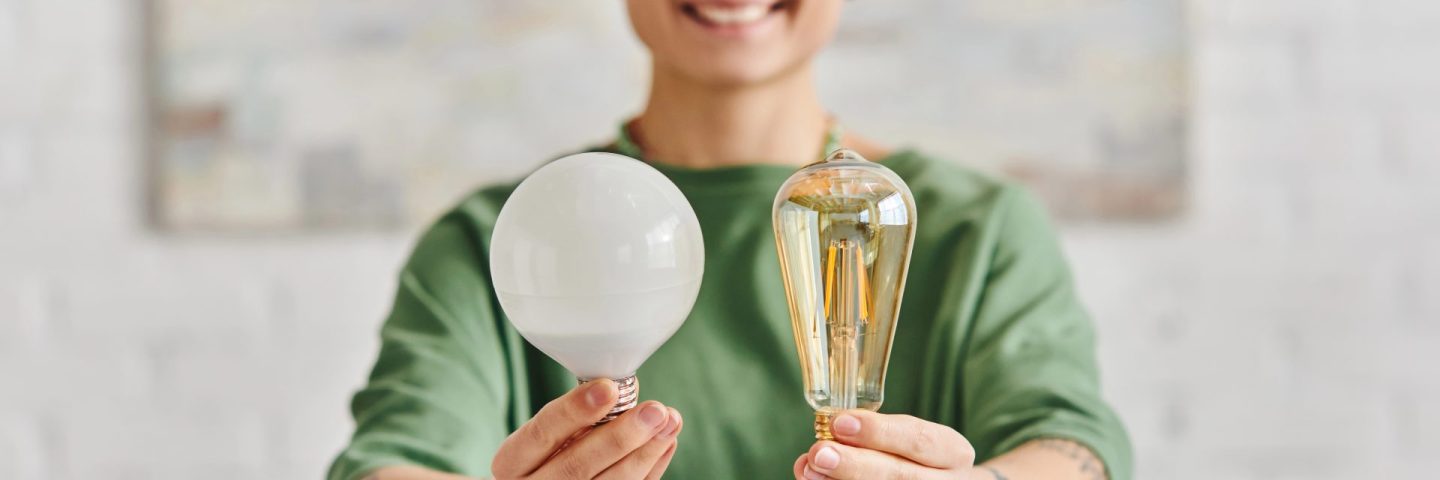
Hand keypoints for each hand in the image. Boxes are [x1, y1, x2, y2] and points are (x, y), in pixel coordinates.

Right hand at [491, 379, 682, 479]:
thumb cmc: (540, 460)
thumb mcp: (540, 437)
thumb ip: (573, 415)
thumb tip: (621, 386)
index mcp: (512, 462)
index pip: (541, 433)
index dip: (575, 410)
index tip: (610, 388)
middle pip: (576, 466)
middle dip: (621, 436)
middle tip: (654, 410)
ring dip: (645, 453)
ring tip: (669, 422)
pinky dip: (650, 469)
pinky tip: (665, 443)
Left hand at [793, 410, 974, 479]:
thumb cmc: (916, 460)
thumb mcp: (909, 442)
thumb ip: (873, 437)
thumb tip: (824, 440)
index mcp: (952, 452)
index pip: (920, 440)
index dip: (879, 432)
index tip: (839, 422)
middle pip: (902, 476)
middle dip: (856, 464)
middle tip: (819, 453)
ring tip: (809, 471)